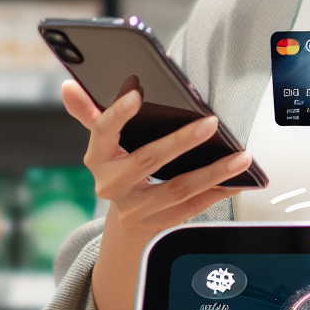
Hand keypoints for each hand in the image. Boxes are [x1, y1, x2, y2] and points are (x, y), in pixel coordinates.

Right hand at [59, 80, 252, 242]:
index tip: (136, 93)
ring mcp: (136, 208)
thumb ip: (89, 112)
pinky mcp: (160, 222)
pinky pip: (194, 206)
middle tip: (210, 123)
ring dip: (213, 172)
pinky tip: (240, 178)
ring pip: (178, 188)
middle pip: (149, 159)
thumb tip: (69, 87)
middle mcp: (112, 185)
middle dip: (182, 140)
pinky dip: (219, 191)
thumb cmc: (119, 166)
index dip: (118, 113)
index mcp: (97, 158)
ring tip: (240, 156)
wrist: (126, 218)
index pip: (103, 131)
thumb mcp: (103, 142)